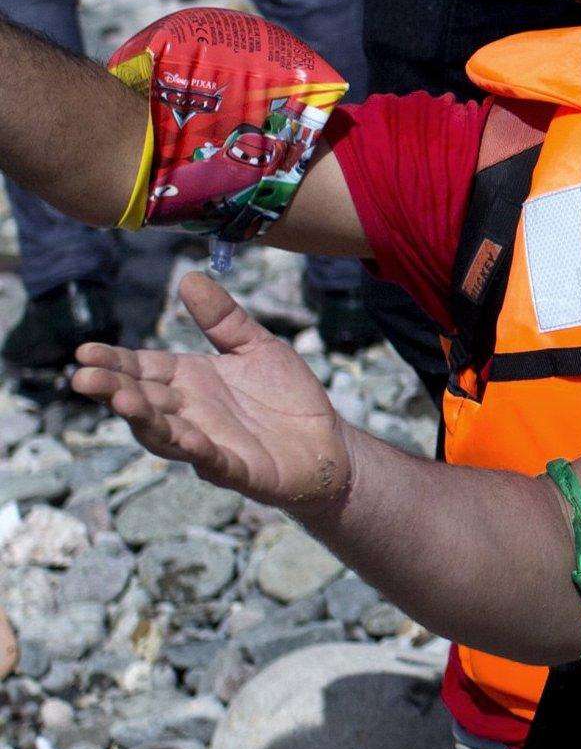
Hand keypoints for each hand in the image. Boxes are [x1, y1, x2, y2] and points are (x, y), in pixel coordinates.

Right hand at [70, 272, 352, 515]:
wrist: (329, 442)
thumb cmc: (286, 397)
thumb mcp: (256, 347)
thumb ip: (224, 319)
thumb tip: (189, 278)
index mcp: (190, 381)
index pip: (143, 369)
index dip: (114, 362)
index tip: (85, 352)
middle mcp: (191, 414)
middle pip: (144, 401)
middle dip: (113, 390)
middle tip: (83, 379)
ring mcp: (211, 445)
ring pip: (166, 435)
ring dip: (144, 420)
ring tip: (122, 402)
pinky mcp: (240, 470)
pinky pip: (215, 462)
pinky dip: (199, 452)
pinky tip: (187, 439)